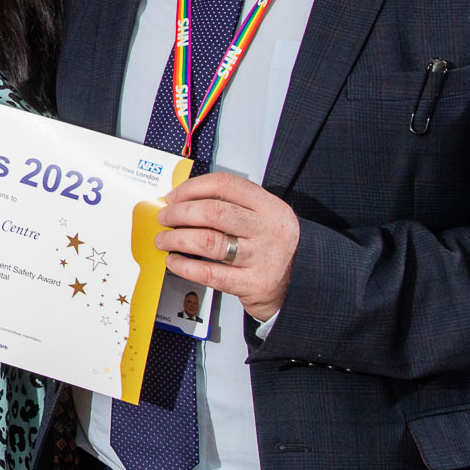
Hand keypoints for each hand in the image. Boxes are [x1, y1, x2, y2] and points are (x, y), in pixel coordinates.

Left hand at [155, 172, 298, 321]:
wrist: (304, 285)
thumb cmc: (275, 248)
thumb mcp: (264, 218)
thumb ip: (232, 207)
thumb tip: (183, 201)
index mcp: (269, 207)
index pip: (226, 184)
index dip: (193, 187)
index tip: (174, 195)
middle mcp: (267, 229)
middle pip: (214, 212)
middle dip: (180, 213)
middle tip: (165, 217)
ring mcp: (261, 257)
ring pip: (208, 241)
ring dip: (177, 238)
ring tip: (164, 239)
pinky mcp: (254, 284)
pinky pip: (210, 273)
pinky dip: (185, 266)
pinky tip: (174, 261)